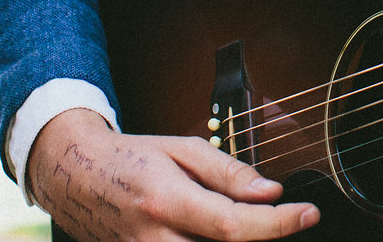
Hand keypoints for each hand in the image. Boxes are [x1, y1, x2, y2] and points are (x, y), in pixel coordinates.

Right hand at [28, 109, 318, 241]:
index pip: (231, 224)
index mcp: (166, 200)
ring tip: (255, 225)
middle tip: (285, 222)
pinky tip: (223, 233)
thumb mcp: (182, 149)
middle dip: (262, 239)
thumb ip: (228, 172)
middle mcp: (153, 239)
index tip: (308, 213)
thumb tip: (270, 193)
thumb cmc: (131, 157)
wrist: (75, 177)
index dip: (276, 224)